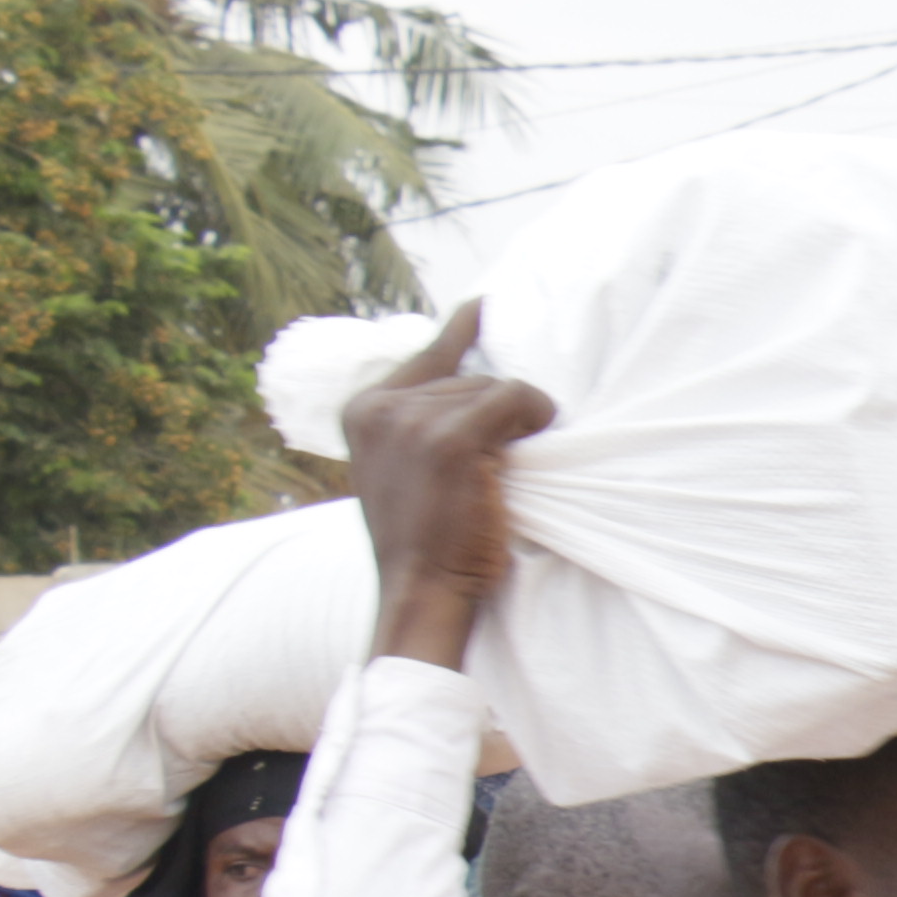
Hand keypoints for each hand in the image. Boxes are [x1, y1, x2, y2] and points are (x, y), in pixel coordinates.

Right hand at [346, 302, 553, 670]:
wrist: (420, 590)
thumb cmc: (426, 540)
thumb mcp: (404, 470)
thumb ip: (420, 428)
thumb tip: (486, 391)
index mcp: (362, 410)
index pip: (426, 356)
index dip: (461, 332)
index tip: (484, 305)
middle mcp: (380, 407)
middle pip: (470, 378)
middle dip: (497, 415)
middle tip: (490, 470)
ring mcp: (411, 421)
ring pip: (495, 389)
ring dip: (517, 423)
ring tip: (499, 474)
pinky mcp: (449, 439)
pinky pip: (515, 401)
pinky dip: (534, 417)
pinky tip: (530, 444)